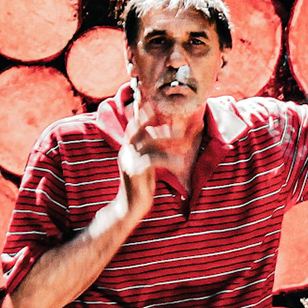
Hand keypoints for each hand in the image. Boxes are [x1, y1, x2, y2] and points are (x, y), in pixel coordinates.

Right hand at [118, 94, 175, 214]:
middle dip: (151, 117)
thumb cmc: (141, 184)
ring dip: (165, 136)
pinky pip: (153, 160)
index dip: (142, 112)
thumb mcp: (146, 164)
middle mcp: (126, 151)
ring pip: (147, 141)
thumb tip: (164, 135)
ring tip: (182, 136)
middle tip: (165, 107)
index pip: (133, 125)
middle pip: (137, 128)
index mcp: (128, 148)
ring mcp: (128, 160)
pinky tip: (180, 163)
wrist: (130, 208)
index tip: (152, 100)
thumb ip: (151, 150)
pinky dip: (168, 159)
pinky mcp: (135, 172)